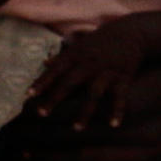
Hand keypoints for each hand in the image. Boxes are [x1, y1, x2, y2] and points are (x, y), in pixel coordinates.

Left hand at [20, 27, 152, 135]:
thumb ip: (63, 56)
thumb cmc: (101, 40)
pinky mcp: (123, 77)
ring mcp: (106, 71)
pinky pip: (120, 96)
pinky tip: (113, 125)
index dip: (41, 82)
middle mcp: (89, 64)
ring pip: (94, 93)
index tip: (27, 96)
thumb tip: (44, 63)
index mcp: (76, 56)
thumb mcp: (80, 45)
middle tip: (41, 114)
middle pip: (69, 83)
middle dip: (55, 98)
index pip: (54, 70)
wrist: (132, 31)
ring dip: (85, 111)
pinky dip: (118, 110)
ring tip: (76, 129)